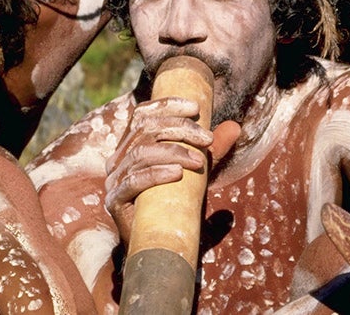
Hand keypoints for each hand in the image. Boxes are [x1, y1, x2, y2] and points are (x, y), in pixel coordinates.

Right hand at [104, 97, 227, 244]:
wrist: (160, 244)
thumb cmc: (176, 203)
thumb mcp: (197, 172)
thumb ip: (212, 151)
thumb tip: (235, 126)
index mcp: (132, 145)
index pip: (143, 114)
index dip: (167, 105)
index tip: (196, 107)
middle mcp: (118, 159)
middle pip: (145, 130)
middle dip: (179, 129)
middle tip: (208, 139)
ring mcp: (114, 180)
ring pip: (141, 153)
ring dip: (174, 152)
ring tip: (200, 161)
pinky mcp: (115, 201)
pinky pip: (133, 181)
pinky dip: (157, 174)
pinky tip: (177, 174)